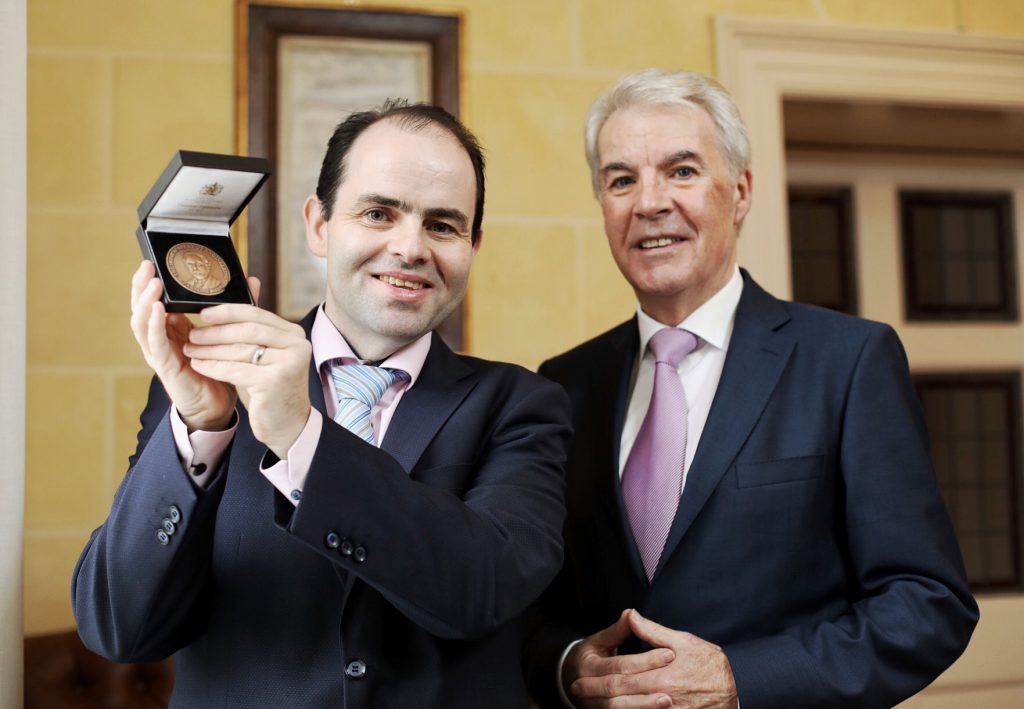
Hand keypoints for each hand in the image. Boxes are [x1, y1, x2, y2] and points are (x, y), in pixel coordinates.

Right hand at [129, 260, 244, 431]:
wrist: (218, 408)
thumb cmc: (219, 371)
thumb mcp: (227, 334)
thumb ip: (235, 308)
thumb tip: (253, 281)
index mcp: (173, 330)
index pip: (155, 301)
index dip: (151, 282)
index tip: (155, 261)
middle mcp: (161, 340)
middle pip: (141, 308)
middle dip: (141, 286)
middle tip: (147, 265)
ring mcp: (160, 354)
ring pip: (141, 323)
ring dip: (144, 302)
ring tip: (152, 283)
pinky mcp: (166, 367)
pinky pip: (155, 343)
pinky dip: (154, 325)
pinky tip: (159, 310)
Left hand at [183, 300, 311, 457]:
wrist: (288, 424)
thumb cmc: (271, 389)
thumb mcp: (265, 357)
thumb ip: (252, 335)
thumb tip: (218, 314)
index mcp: (294, 334)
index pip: (256, 314)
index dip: (227, 312)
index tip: (203, 313)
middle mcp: (296, 345)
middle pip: (248, 330)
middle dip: (216, 331)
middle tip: (193, 333)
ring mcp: (287, 363)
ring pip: (240, 349)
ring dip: (210, 349)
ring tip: (191, 348)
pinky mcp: (274, 382)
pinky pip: (235, 370)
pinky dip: (213, 367)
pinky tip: (198, 365)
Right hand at [563, 609, 675, 708]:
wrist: (569, 681)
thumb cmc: (589, 657)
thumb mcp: (599, 641)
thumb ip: (617, 630)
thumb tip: (631, 614)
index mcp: (588, 665)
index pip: (620, 664)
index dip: (644, 660)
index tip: (669, 655)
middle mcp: (586, 687)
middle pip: (618, 686)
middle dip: (645, 685)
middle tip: (673, 683)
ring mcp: (592, 704)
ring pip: (618, 707)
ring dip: (643, 704)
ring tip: (667, 701)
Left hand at [569, 610, 737, 708]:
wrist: (737, 688)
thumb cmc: (709, 662)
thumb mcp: (684, 641)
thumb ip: (653, 631)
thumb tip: (630, 614)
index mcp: (663, 673)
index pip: (623, 676)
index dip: (598, 679)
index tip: (577, 677)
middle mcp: (665, 696)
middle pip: (623, 697)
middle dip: (596, 696)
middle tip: (575, 692)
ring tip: (589, 705)